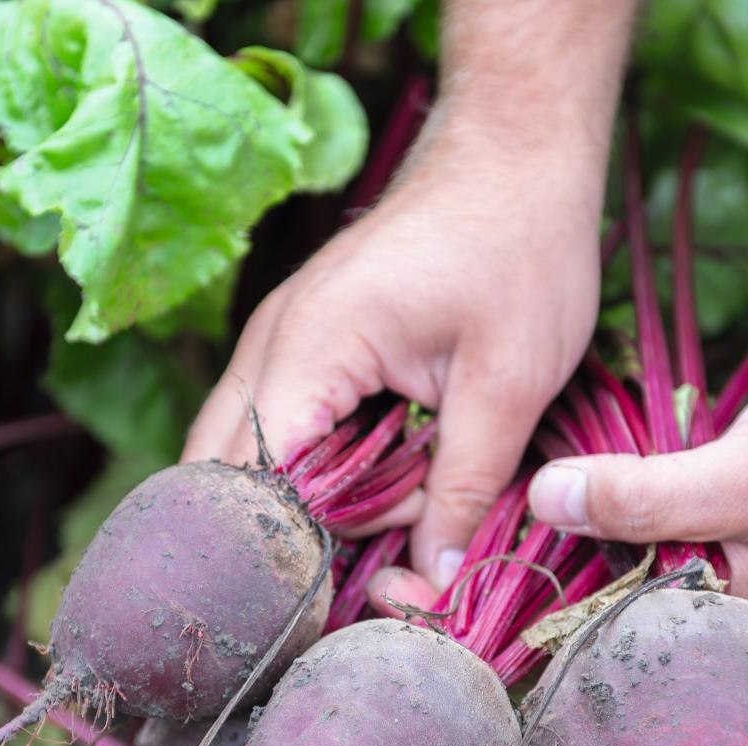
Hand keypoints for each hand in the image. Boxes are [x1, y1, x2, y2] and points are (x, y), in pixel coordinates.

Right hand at [183, 127, 603, 589]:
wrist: (515, 155)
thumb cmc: (519, 250)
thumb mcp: (509, 383)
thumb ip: (462, 488)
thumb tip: (431, 584)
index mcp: (310, 348)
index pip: (253, 485)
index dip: (295, 552)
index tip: (355, 589)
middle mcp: (270, 344)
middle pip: (228, 478)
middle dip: (296, 532)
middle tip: (388, 543)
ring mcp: (277, 340)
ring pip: (250, 457)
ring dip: (317, 498)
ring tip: (411, 491)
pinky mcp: (300, 344)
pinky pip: (282, 429)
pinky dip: (325, 465)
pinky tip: (396, 464)